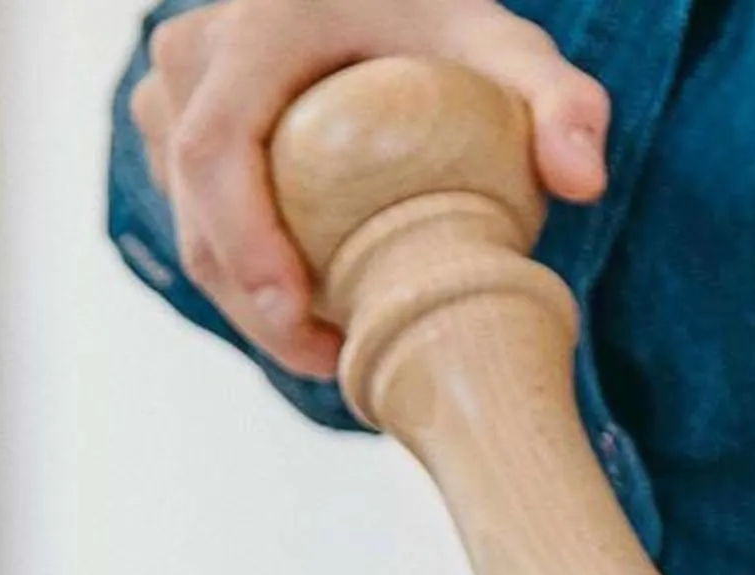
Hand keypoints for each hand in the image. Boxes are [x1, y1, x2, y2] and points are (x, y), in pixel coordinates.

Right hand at [130, 0, 609, 379]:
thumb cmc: (440, 18)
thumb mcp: (508, 46)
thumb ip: (559, 100)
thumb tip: (584, 182)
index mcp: (260, 24)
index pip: (214, 148)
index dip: (243, 243)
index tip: (298, 317)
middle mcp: (193, 52)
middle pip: (193, 203)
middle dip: (251, 301)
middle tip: (330, 361)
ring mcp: (171, 92)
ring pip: (186, 221)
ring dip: (246, 299)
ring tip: (327, 348)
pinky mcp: (169, 129)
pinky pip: (194, 218)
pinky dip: (244, 274)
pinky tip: (308, 312)